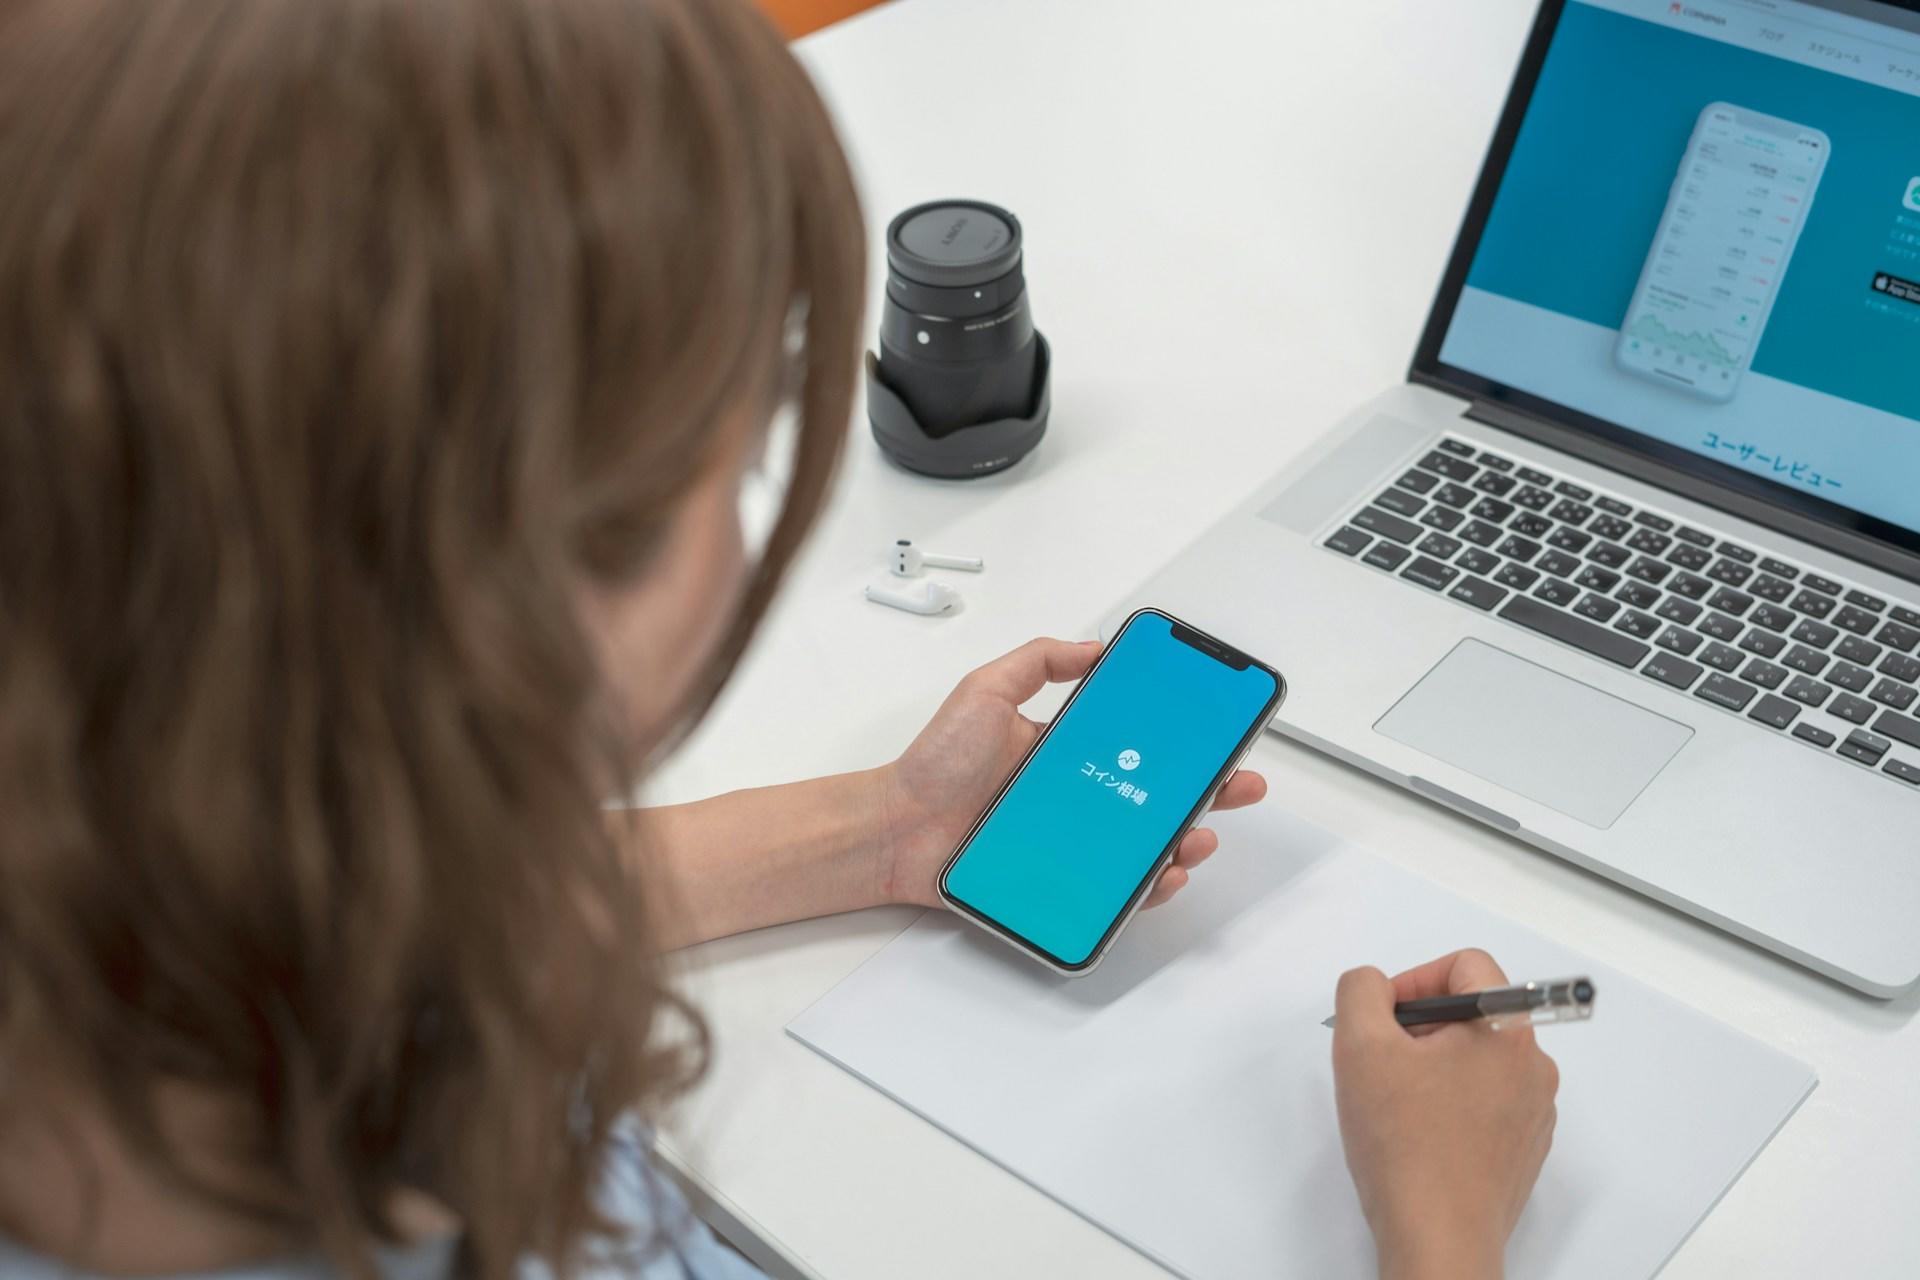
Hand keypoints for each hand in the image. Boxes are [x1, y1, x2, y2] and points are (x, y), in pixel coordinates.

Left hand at [875, 636, 1266, 908]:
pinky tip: (1164, 872)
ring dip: (1186, 837)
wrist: (896, 829)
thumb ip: (1038, 660)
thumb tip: (1095, 646)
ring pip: (1148, 842)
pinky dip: (1149, 884)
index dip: (1183, 734)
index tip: (1217, 724)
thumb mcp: (986, 690)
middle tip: (1238, 782)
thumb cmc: (933, 765)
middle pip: (1159, 793)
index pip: (1140, 737)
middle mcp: (1078, 794)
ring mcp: (1075, 840)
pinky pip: (1118, 887)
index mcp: (1067, 748)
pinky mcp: (1063, 880)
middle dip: (1209, 788)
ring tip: (1198, 831)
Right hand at [1331, 949, 1558, 1279]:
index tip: (1385, 1017)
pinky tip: (1418, 1135)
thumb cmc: (1406, 1146)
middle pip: (1472, 1014)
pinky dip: (1450, 1105)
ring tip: (1396, 1103)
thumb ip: (1361, 991)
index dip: (1415, 980)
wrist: (1438, 1238)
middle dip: (1419, 1029)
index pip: (1465, 965)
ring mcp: (1534, 1112)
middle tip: (1381, 1062)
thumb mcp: (1360, 1046)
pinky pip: (1486, 1103)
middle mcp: (1534, 1067)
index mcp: (1508, 1030)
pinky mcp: (1524, 1150)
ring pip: (1476, 1060)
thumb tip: (1374, 986)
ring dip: (1433, 1068)